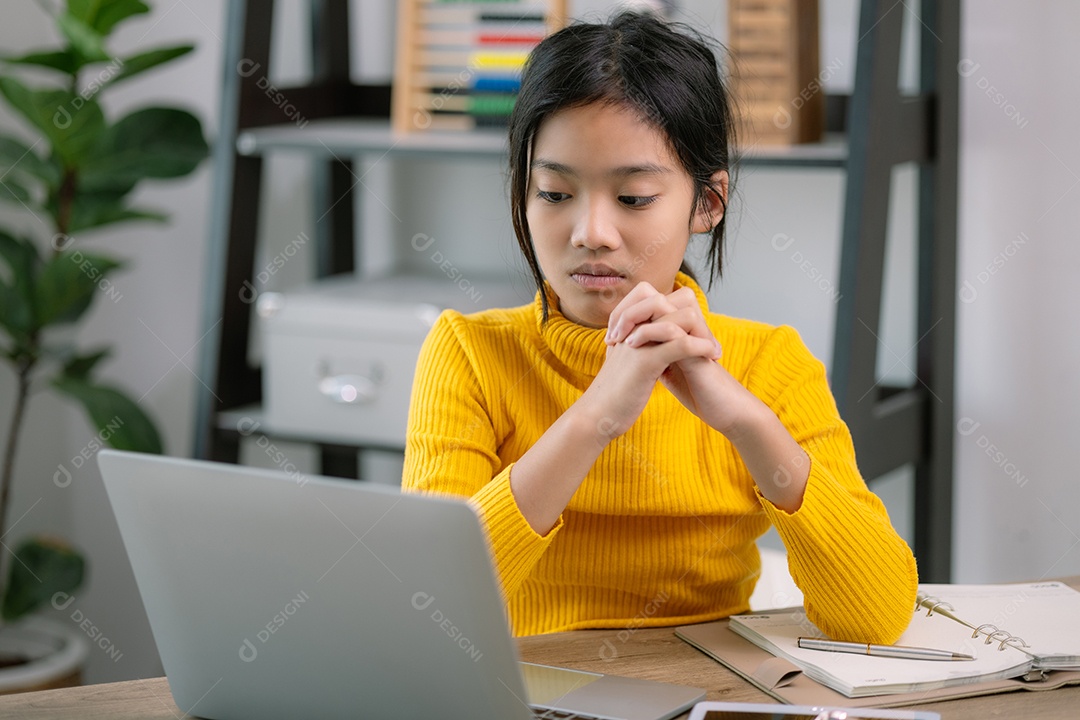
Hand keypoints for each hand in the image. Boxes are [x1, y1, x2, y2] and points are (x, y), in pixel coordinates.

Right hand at [575, 283, 715, 437]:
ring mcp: (638, 342)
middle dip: (696, 318)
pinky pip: (680, 344)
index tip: (695, 334)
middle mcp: (632, 328)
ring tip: (714, 351)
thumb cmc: (614, 393)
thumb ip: (638, 345)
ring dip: (703, 332)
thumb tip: (656, 339)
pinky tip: (710, 357)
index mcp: (628, 326)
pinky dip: (701, 347)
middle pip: (670, 300)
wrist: (596, 415)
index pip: (656, 298)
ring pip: (679, 318)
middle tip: (709, 341)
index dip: (680, 311)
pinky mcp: (645, 361)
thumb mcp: (625, 361)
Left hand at [603, 282, 809, 511]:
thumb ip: (654, 354)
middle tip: (612, 333)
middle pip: (654, 296)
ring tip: (620, 339)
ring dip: (636, 317)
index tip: (609, 335)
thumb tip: (631, 351)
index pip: (648, 304)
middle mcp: (684, 326)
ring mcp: (692, 334)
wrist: (724, 409)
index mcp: (676, 328)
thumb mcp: (667, 369)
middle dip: (627, 309)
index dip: (625, 312)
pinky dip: (650, 332)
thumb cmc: (697, 391)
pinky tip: (633, 346)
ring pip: (664, 305)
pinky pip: (673, 328)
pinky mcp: (698, 348)